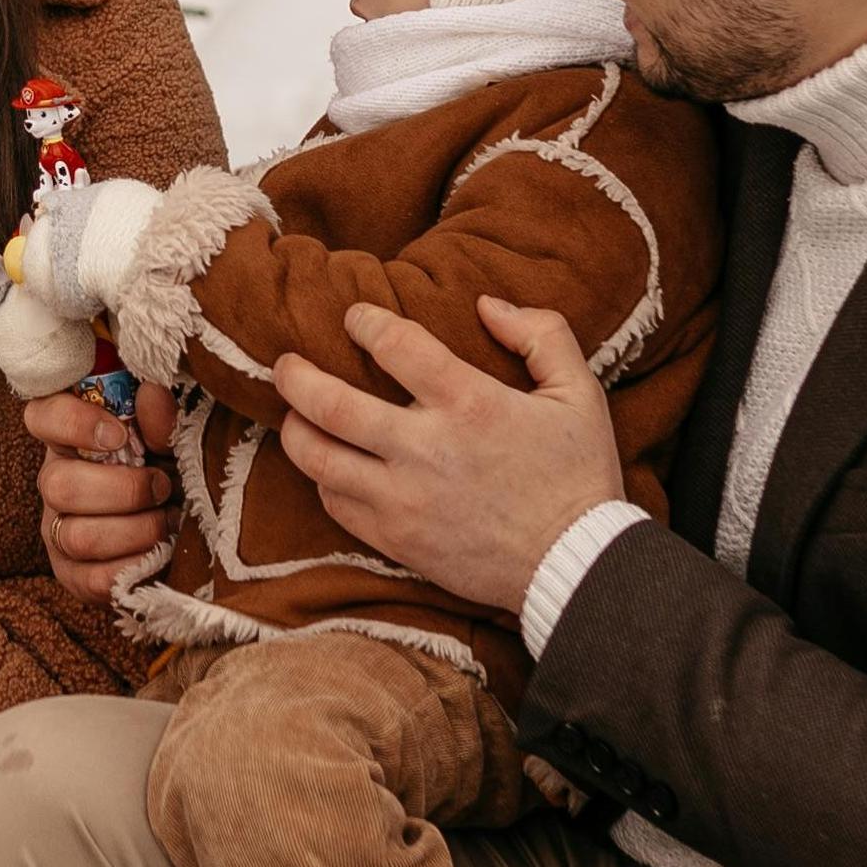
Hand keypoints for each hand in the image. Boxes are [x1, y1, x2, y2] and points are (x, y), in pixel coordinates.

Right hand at [29, 379, 176, 599]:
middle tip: (163, 486)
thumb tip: (152, 393)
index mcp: (69, 437)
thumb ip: (160, 419)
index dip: (73, 422)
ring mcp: (58, 532)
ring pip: (78, 536)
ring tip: (167, 521)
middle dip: (124, 490)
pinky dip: (135, 566)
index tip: (119, 434)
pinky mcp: (73, 575)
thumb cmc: (165, 469)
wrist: (181, 528)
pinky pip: (93, 579)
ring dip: (137, 530)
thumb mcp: (168, 440)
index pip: (42, 416)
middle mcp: (54, 483)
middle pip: (58, 486)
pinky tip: (158, 553)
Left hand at [270, 297, 626, 612]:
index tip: (355, 318)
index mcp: (470, 404)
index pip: (395, 345)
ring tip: (295, 415)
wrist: (574, 563)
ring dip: (296, 431)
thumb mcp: (580, 392)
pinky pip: (335, 505)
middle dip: (297, 378)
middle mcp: (426, 450)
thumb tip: (487, 304)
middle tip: (286, 365)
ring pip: (319, 460)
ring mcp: (404, 499)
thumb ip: (541, 334)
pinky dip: (323, 481)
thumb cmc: (578, 475)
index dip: (365, 323)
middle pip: (331, 405)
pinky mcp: (395, 539)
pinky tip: (330, 466)